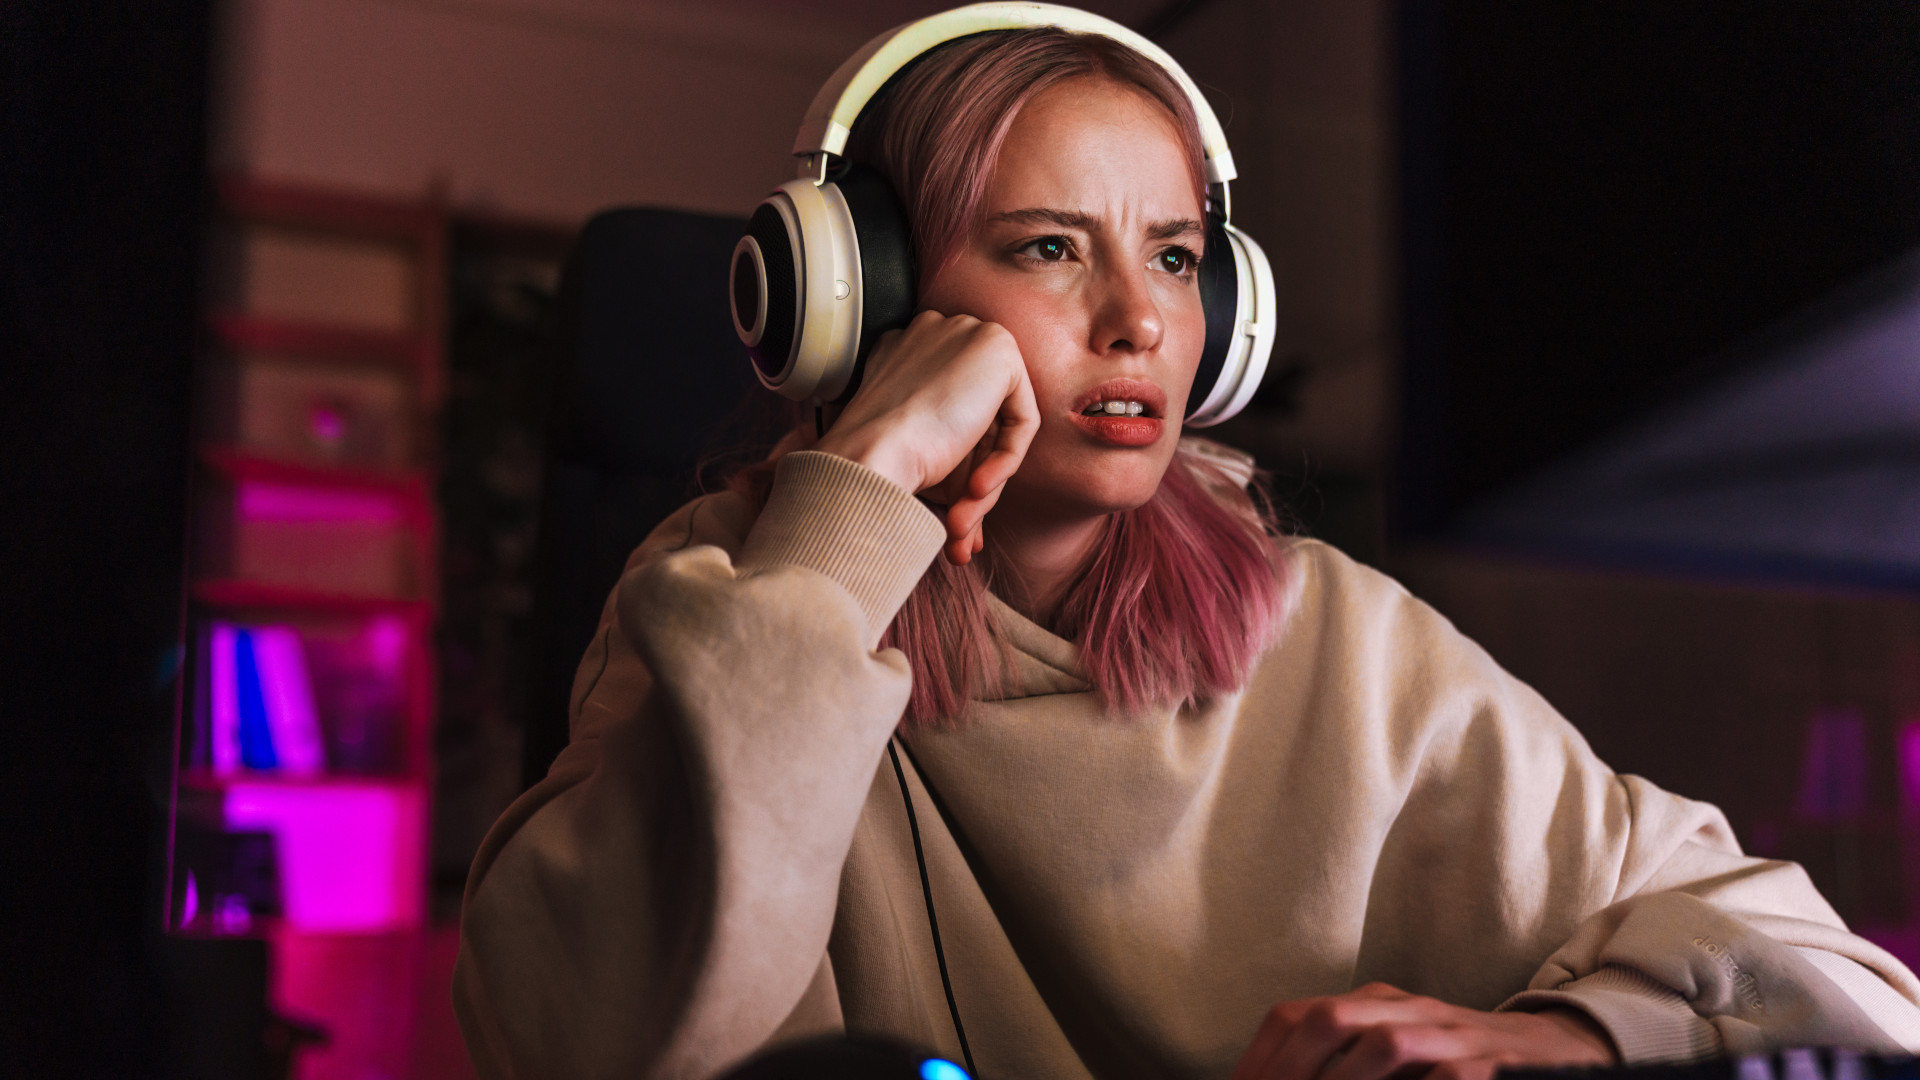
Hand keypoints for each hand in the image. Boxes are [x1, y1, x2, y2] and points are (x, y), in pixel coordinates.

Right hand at [814, 310, 1038, 564]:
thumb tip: (974, 509)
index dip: (958, 466)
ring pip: (997, 427)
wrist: (870, 457)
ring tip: (960, 526)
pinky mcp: (997, 349)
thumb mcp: (918, 455)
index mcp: (904, 352)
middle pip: (978, 420)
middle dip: (974, 482)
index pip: (951, 411)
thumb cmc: (880, 464)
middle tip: (959, 529)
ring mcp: (965, 334)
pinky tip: (975, 491)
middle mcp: (935, 334)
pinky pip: (1020, 420)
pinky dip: (1004, 463)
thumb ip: (950, 461)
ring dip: (984, 484)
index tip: (950, 513)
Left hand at [1232, 983, 1617, 1079]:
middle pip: (1329, 1019)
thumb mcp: (1395, 1052)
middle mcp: (1407, 1010)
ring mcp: (1451, 1036)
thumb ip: (1341, 1063)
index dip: (1261, 1059)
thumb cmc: (1455, 1062)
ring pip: (1387, 1045)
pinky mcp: (1493, 1067)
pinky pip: (1449, 1079)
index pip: (1297, 1016)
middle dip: (1289, 1068)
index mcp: (1375, 1004)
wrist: (1553, 1050)